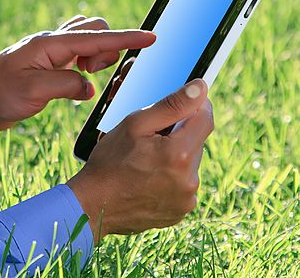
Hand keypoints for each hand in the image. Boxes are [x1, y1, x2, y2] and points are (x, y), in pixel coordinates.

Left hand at [0, 16, 155, 159]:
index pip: (97, 37)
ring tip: (87, 78)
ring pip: (86, 40)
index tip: (152, 38)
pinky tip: (79, 84)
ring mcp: (49, 53)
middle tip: (96, 73)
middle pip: (95, 30)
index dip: (127, 38)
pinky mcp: (47, 66)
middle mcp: (52, 43)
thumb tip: (89, 87)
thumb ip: (66, 85)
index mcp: (50, 44)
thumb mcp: (33, 92)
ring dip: (97, 55)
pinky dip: (87, 64)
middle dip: (108, 46)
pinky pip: (77, 55)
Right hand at [66, 78, 213, 241]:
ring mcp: (186, 199)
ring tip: (148, 159)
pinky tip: (150, 177)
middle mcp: (190, 180)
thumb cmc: (110, 161)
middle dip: (180, 133)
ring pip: (190, 164)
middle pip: (197, 142)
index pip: (206, 118)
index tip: (184, 102)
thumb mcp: (135, 124)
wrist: (93, 205)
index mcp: (180, 154)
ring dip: (176, 155)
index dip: (196, 106)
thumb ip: (171, 105)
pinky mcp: (180, 212)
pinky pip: (183, 185)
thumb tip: (200, 88)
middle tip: (152, 136)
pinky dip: (172, 177)